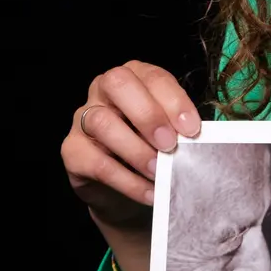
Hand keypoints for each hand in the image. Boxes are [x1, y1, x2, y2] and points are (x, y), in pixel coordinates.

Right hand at [61, 61, 200, 227]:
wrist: (129, 192)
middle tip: (170, 145)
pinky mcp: (72, 151)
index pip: (153, 77)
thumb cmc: (154, 151)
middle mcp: (105, 90)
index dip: (174, 101)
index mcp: (136, 78)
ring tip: (159, 172)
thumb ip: (179, 130)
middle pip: (118, 84)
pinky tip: (148, 192)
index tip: (192, 129)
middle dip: (147, 114)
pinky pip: (96, 162)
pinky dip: (126, 181)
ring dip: (136, 150)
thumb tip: (198, 139)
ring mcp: (83, 118)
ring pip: (102, 122)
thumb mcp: (171, 135)